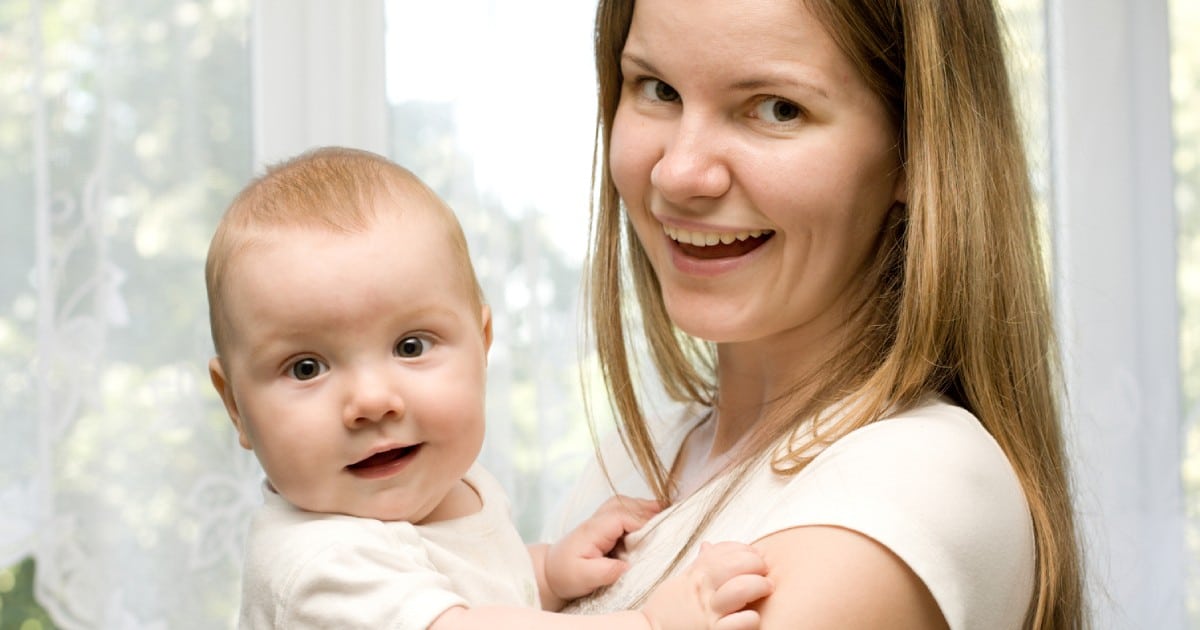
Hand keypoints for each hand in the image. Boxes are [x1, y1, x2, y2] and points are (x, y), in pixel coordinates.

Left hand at [544, 495, 661, 602]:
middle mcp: (598, 520)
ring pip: (626, 504)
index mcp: (594, 529)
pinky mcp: (605, 525)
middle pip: (626, 505)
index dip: (642, 523)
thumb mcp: (584, 577)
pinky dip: (639, 510)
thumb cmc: (566, 574)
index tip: (658, 535)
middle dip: (648, 510)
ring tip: (666, 512)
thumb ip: (605, 571)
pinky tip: (652, 516)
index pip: (623, 517)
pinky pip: (624, 510)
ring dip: (644, 507)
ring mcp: (601, 520)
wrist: (550, 572)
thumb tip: (628, 566)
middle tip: (670, 517)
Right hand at [641, 541, 772, 629]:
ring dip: (759, 585)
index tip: (753, 555)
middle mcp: (703, 591)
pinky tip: (752, 617)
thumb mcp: (680, 582)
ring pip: (742, 588)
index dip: (744, 549)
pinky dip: (752, 618)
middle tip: (763, 572)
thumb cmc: (667, 610)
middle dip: (756, 564)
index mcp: (695, 575)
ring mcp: (710, 613)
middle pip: (736, 565)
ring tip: (765, 589)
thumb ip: (698, 565)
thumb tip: (708, 546)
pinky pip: (742, 622)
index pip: (724, 551)